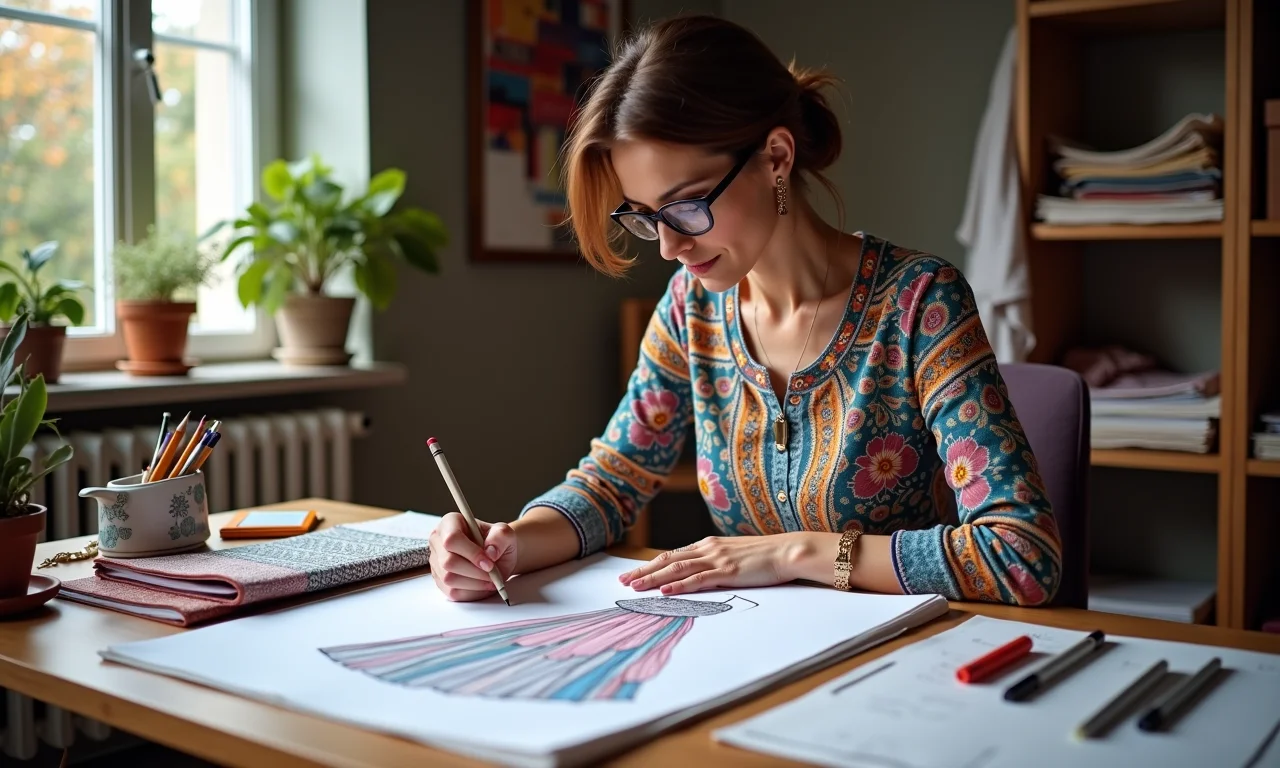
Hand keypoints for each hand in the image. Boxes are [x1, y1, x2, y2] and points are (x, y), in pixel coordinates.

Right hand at [429, 513, 516, 601]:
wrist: (496, 557)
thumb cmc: (497, 542)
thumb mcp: (505, 533)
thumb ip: (500, 537)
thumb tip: (490, 552)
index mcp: (450, 522)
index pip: (452, 539)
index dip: (471, 553)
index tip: (489, 563)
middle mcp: (438, 540)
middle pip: (448, 562)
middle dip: (474, 571)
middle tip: (492, 574)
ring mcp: (436, 561)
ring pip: (448, 579)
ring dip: (474, 583)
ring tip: (490, 579)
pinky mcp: (439, 580)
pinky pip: (452, 592)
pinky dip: (471, 592)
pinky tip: (482, 585)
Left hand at [618, 534, 803, 595]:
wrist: (787, 550)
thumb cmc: (764, 556)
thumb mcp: (735, 556)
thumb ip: (716, 562)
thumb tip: (701, 574)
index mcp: (709, 545)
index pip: (672, 555)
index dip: (651, 565)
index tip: (633, 574)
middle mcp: (708, 549)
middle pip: (668, 560)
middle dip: (643, 572)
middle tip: (623, 582)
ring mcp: (717, 559)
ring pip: (677, 569)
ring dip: (654, 579)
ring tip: (635, 587)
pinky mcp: (727, 571)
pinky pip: (698, 579)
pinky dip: (679, 586)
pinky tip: (665, 591)